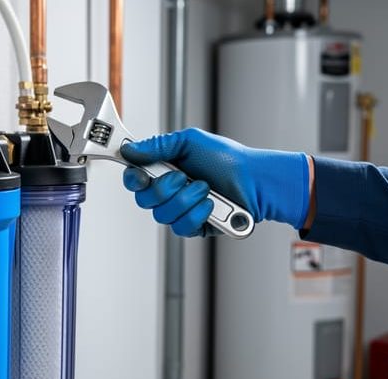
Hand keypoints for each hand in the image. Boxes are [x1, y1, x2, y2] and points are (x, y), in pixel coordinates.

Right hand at [120, 128, 310, 236]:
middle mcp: (169, 192)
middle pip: (144, 200)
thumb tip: (131, 150)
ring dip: (186, 199)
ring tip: (206, 188)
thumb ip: (158, 146)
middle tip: (185, 177)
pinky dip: (197, 213)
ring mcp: (180, 210)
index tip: (141, 176)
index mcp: (165, 169)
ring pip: (162, 215)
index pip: (135, 179)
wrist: (255, 181)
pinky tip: (210, 204)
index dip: (133, 179)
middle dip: (165, 188)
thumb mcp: (190, 141)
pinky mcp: (193, 227)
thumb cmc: (227, 159)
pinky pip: (181, 227)